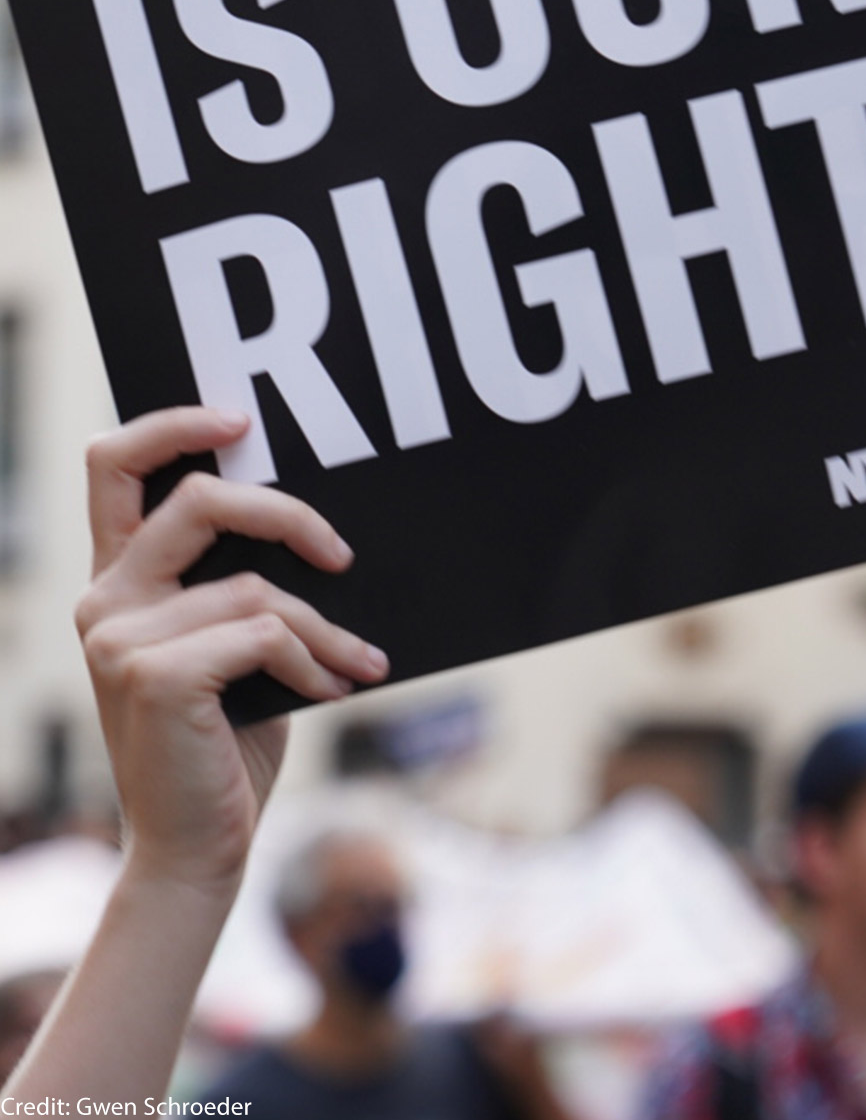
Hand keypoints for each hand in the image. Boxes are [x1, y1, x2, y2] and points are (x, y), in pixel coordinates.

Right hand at [75, 406, 388, 900]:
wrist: (194, 851)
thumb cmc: (221, 744)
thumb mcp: (224, 648)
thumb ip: (233, 585)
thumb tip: (312, 524)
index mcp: (115, 581)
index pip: (112, 464)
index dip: (173, 424)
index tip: (239, 421)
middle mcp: (104, 600)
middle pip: (200, 497)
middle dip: (287, 513)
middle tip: (339, 554)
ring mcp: (122, 637)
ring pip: (254, 584)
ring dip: (325, 625)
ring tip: (355, 661)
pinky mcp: (156, 675)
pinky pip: (264, 632)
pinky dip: (315, 659)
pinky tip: (332, 689)